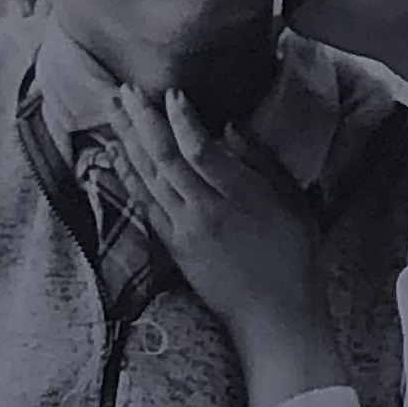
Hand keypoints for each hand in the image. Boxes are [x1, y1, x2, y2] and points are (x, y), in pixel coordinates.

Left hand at [103, 86, 348, 406]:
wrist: (275, 317)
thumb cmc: (295, 257)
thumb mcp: (293, 202)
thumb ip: (262, 162)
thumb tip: (230, 127)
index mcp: (241, 197)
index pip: (201, 150)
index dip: (182, 119)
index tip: (171, 92)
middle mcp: (206, 212)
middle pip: (165, 158)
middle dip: (142, 120)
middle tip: (125, 89)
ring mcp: (184, 231)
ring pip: (148, 177)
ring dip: (127, 141)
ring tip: (113, 110)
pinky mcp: (172, 247)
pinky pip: (142, 205)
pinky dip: (125, 178)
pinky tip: (112, 156)